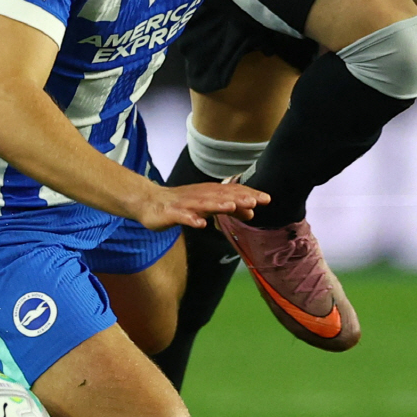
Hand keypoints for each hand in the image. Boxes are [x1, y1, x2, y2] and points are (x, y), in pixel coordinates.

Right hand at [137, 180, 269, 231]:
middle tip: (256, 201)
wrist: (150, 202)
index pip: (232, 192)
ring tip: (232, 207)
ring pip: (204, 204)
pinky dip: (192, 219)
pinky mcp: (172, 213)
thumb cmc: (182, 204)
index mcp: (210, 193)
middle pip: (221, 196)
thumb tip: (251, 211)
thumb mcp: (209, 206)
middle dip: (238, 198)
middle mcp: (200, 195)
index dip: (248, 195)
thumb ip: (229, 208)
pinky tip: (200, 224)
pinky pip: (183, 217)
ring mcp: (186, 204)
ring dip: (218, 205)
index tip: (267, 199)